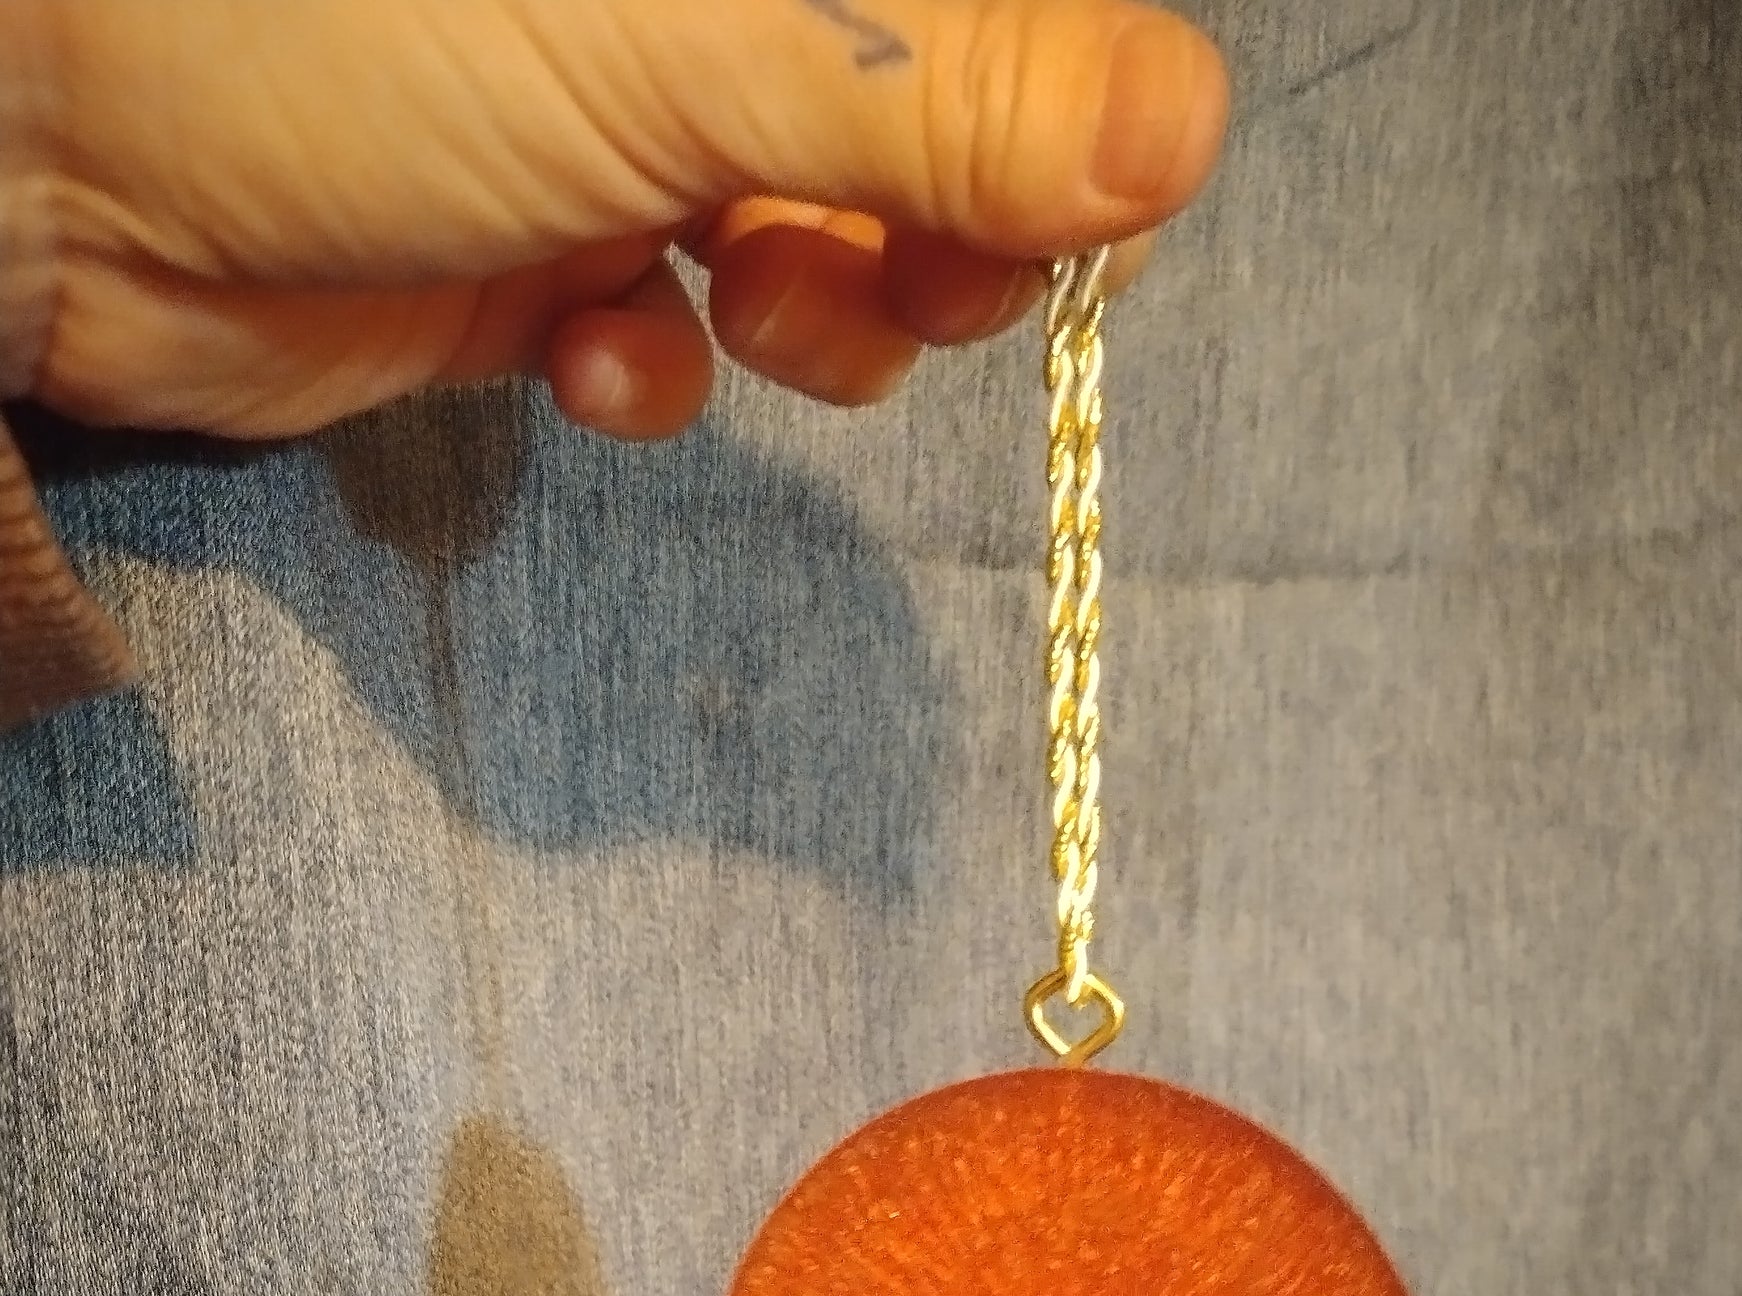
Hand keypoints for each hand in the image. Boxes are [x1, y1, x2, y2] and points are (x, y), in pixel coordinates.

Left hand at [24, 0, 1225, 439]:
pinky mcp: (533, 248)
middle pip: (925, 131)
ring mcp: (613, 114)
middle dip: (931, 242)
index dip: (1056, 122)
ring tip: (731, 321)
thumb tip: (1191, 126)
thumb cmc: (348, 22)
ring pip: (811, 246)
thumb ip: (947, 88)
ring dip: (810, 319)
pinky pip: (668, 333)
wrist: (58, 148)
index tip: (1057, 230)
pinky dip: (654, 376)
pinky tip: (583, 370)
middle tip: (892, 295)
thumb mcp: (691, 39)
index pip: (995, 12)